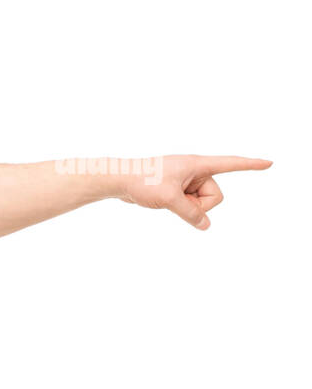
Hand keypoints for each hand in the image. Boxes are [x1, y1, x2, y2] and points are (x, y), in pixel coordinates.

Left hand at [115, 154, 271, 229]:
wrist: (119, 180)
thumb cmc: (143, 181)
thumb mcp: (170, 199)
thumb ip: (191, 213)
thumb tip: (206, 225)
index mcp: (197, 164)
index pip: (230, 164)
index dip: (250, 165)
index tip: (269, 163)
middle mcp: (195, 170)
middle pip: (215, 196)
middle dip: (200, 204)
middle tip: (177, 200)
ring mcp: (186, 181)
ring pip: (202, 203)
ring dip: (188, 207)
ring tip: (166, 199)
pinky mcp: (178, 189)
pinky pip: (190, 204)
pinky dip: (181, 208)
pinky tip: (162, 201)